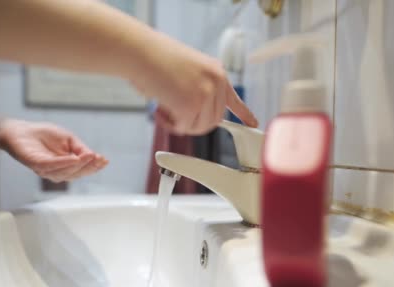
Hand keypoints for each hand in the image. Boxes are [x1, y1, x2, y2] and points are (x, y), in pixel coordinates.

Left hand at [0, 119, 107, 182]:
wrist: (20, 130)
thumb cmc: (43, 135)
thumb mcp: (68, 139)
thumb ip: (80, 148)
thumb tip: (92, 155)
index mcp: (66, 167)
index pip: (82, 170)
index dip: (94, 166)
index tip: (104, 160)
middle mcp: (57, 172)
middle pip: (76, 173)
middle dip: (89, 166)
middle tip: (98, 158)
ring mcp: (46, 170)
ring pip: (66, 172)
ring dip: (79, 165)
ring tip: (90, 156)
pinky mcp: (36, 164)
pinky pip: (51, 166)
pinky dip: (64, 163)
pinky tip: (73, 158)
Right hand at [129, 33, 257, 134]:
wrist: (141, 51)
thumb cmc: (154, 59)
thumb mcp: (187, 72)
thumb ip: (197, 90)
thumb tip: (192, 114)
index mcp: (217, 72)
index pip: (233, 99)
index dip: (244, 114)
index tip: (253, 124)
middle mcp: (216, 82)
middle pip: (213, 120)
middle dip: (191, 122)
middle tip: (172, 113)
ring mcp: (206, 94)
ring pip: (199, 127)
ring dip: (179, 124)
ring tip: (163, 108)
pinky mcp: (191, 105)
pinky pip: (183, 128)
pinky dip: (169, 124)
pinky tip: (159, 109)